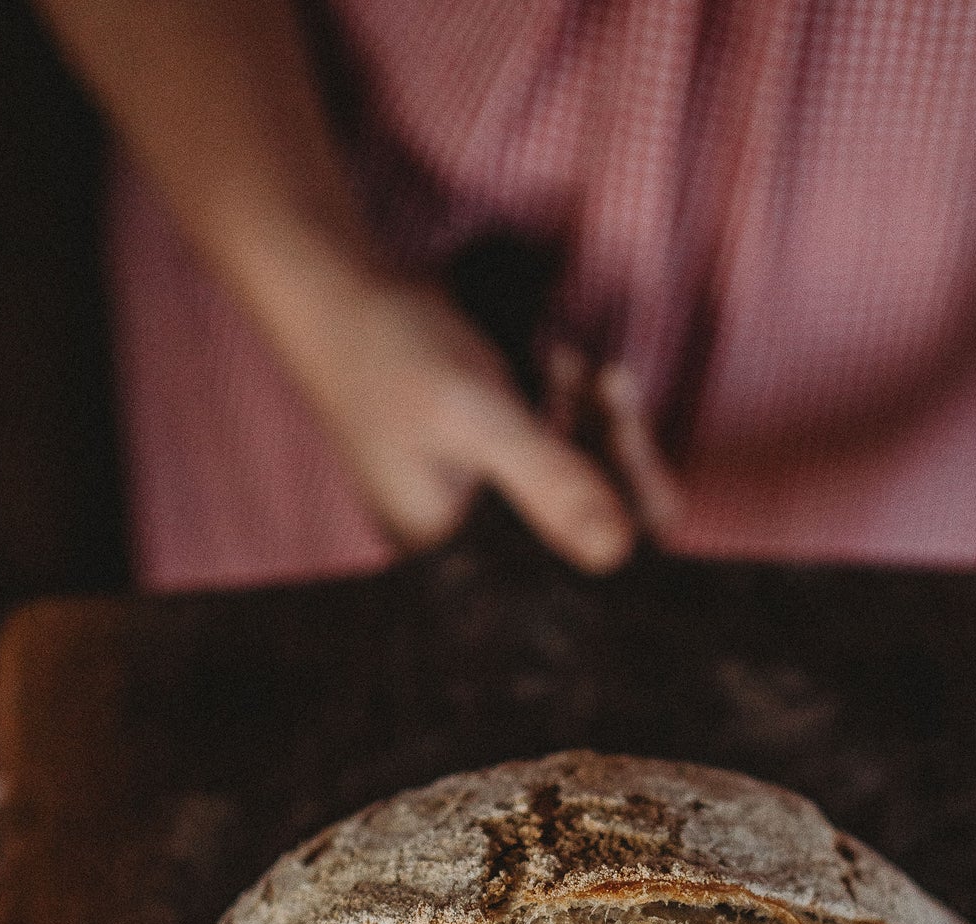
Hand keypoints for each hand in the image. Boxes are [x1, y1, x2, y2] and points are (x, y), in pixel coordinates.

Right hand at [279, 265, 639, 570]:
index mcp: (456, 563)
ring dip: (593, 420)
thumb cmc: (394, 354)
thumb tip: (619, 554)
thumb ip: (547, 483)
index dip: (622, 521)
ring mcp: (485, 508)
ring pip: (583, 485)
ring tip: (568, 363)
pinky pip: (562, 453)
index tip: (631, 446)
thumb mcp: (480, 418)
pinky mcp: (496, 470)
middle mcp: (473, 549)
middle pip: (587, 531)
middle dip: (612, 456)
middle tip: (610, 384)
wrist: (344, 294)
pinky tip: (560, 363)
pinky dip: (573, 408)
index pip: (569, 577)